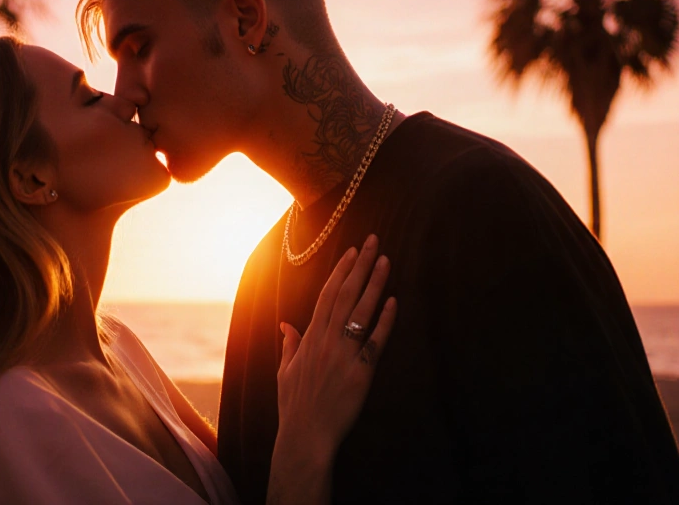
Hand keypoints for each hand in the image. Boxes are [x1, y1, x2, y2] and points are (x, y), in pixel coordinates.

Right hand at [275, 234, 396, 466]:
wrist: (305, 436)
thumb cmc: (294, 406)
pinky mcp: (360, 373)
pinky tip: (394, 301)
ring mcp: (343, 356)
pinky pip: (375, 342)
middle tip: (373, 241)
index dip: (340, 271)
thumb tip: (286, 326)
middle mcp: (326, 341)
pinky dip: (385, 321)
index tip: (352, 252)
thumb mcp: (284, 372)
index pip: (326, 295)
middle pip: (345, 295)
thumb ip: (288, 345)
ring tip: (386, 261)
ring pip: (361, 311)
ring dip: (375, 284)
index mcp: (309, 338)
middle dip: (360, 266)